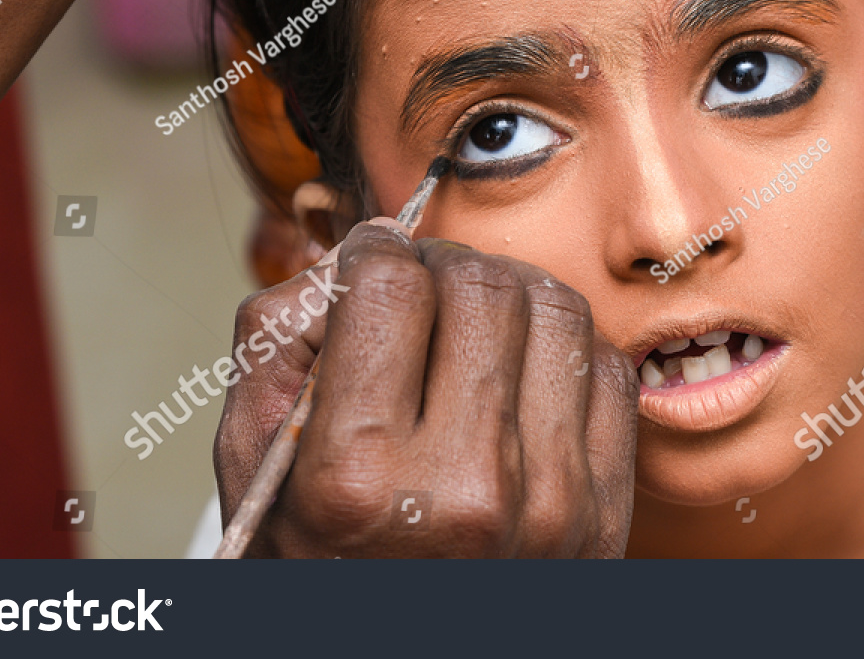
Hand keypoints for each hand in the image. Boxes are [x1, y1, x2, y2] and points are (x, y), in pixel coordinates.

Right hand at [214, 220, 638, 556]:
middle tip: (420, 293)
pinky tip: (518, 381)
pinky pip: (608, 368)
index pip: (391, 283)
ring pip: (558, 307)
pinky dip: (562, 352)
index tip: (369, 266)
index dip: (374, 253)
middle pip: (483, 282)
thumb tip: (365, 246)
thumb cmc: (319, 556)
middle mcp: (463, 489)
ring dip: (511, 297)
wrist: (398, 654)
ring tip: (471, 330)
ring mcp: (550, 503)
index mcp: (357, 475)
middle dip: (443, 267)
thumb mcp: (255, 459)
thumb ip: (281, 335)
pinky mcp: (605, 511)